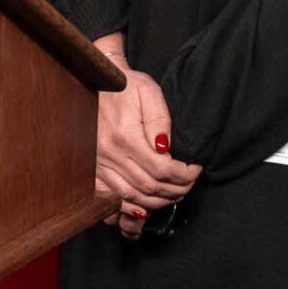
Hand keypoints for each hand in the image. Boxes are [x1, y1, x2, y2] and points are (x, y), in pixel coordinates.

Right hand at [96, 70, 198, 237]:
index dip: (184, 175)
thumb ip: (160, 121)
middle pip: (150, 187)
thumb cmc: (123, 85)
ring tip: (173, 194)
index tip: (195, 170)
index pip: (162, 169)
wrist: (92, 80)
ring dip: (157, 202)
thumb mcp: (148, 92)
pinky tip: (144, 207)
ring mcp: (97, 164)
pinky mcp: (92, 169)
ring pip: (132, 197)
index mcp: (125, 136)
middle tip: (189, 184)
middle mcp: (108, 154)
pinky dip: (130, 208)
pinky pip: (111, 198)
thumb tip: (166, 150)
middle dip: (176, 190)